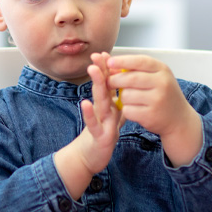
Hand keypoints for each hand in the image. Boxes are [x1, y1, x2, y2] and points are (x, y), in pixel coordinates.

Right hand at [75, 52, 124, 173]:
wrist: (89, 157)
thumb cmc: (100, 136)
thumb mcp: (111, 118)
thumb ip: (116, 104)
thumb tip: (126, 90)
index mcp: (107, 106)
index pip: (108, 84)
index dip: (107, 69)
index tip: (105, 53)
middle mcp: (101, 111)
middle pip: (102, 88)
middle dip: (100, 71)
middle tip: (97, 55)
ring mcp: (99, 122)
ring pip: (98, 101)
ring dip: (96, 85)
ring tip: (93, 69)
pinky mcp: (97, 135)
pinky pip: (92, 123)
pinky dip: (88, 113)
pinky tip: (85, 103)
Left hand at [105, 54, 201, 165]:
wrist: (179, 119)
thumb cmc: (164, 95)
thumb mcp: (156, 77)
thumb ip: (137, 69)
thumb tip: (111, 64)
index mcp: (162, 70)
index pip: (139, 61)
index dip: (122, 61)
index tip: (109, 62)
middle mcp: (162, 83)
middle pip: (129, 78)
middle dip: (115, 80)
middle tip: (109, 82)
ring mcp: (157, 100)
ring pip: (126, 95)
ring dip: (123, 98)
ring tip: (131, 100)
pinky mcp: (151, 115)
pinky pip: (127, 110)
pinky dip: (127, 110)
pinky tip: (135, 110)